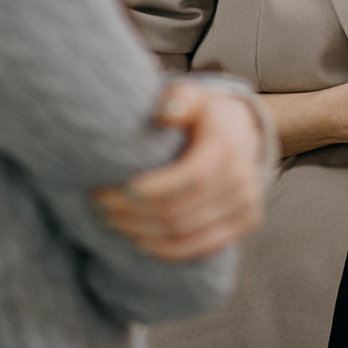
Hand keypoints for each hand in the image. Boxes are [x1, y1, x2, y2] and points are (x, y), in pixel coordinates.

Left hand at [94, 82, 264, 261]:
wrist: (244, 132)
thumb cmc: (205, 113)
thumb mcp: (194, 97)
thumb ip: (180, 100)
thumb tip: (165, 113)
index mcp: (227, 147)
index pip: (191, 178)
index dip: (150, 191)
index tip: (109, 191)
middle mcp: (241, 180)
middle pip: (181, 211)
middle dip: (134, 215)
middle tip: (100, 207)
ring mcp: (247, 205)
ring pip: (187, 234)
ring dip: (144, 235)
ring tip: (113, 224)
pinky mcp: (246, 222)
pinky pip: (203, 247)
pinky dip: (168, 250)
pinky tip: (139, 242)